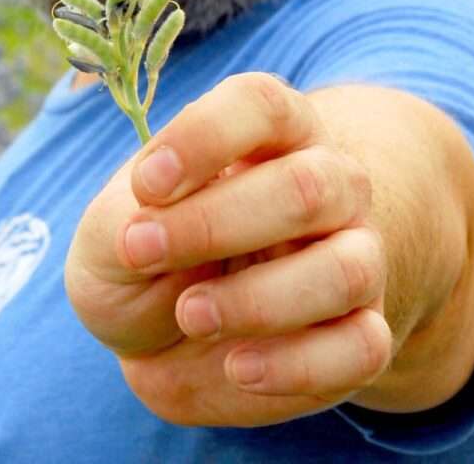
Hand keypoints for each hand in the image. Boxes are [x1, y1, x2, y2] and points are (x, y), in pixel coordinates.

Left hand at [63, 72, 393, 426]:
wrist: (176, 336)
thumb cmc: (150, 259)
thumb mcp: (110, 234)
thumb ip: (119, 223)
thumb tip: (147, 237)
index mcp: (267, 134)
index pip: (262, 105)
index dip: (206, 137)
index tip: (146, 185)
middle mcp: (326, 185)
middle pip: (309, 184)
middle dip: (216, 224)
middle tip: (143, 251)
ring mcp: (355, 257)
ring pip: (348, 268)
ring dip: (259, 300)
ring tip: (189, 315)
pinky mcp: (361, 333)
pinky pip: (363, 347)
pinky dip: (297, 365)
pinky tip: (237, 367)